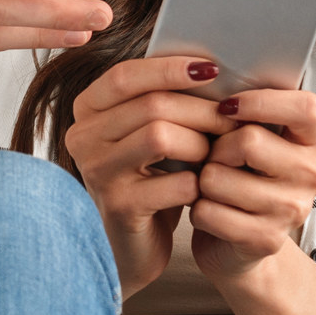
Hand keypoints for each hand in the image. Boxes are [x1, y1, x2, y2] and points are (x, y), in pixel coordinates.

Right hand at [63, 54, 229, 291]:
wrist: (131, 246)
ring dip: (200, 144)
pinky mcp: (119, 207)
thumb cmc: (148, 181)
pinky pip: (175, 183)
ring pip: (161, 137)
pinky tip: (202, 189)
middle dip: (201, 110)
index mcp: (87, 111)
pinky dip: (198, 183)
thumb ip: (165, 100)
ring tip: (216, 154)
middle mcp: (83, 138)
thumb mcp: (149, 134)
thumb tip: (213, 68)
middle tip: (232, 119)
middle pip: (151, 105)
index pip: (125, 76)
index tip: (213, 68)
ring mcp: (97, 173)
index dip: (170, 69)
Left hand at [189, 86, 315, 289]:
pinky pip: (209, 212)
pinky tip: (208, 211)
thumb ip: (242, 107)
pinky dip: (197, 210)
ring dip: (202, 181)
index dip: (261, 102)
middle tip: (214, 158)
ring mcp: (293, 210)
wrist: (238, 242)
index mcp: (312, 140)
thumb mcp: (247, 137)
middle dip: (215, 148)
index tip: (227, 107)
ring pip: (220, 178)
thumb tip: (208, 70)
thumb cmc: (238, 176)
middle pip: (249, 141)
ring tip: (210, 187)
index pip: (305, 107)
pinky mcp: (266, 240)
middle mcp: (312, 174)